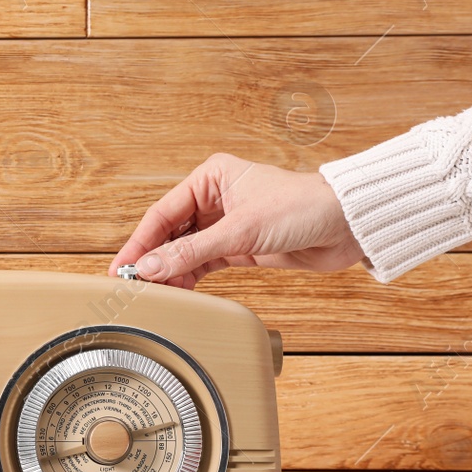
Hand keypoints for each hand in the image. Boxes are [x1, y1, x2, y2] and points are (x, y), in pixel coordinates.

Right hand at [110, 154, 364, 289]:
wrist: (350, 225)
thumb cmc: (305, 207)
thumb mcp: (242, 230)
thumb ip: (192, 251)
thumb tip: (151, 268)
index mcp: (211, 178)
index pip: (162, 214)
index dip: (140, 242)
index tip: (121, 267)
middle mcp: (215, 199)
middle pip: (169, 233)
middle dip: (152, 260)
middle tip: (132, 286)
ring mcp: (227, 224)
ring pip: (184, 250)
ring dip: (170, 272)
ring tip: (154, 293)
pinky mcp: (240, 247)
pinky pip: (203, 263)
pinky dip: (190, 277)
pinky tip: (178, 291)